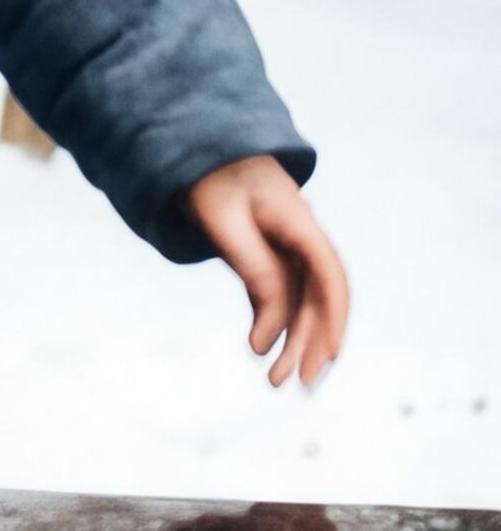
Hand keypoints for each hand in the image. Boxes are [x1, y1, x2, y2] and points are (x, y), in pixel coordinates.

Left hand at [185, 156, 349, 386]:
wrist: (197, 146)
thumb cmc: (207, 176)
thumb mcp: (222, 219)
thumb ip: (251, 266)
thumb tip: (268, 329)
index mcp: (297, 220)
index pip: (329, 274)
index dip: (333, 317)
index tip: (329, 355)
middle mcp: (300, 236)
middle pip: (317, 296)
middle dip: (310, 341)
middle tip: (294, 384)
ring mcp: (286, 246)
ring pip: (300, 300)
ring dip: (292, 339)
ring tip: (276, 380)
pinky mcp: (268, 254)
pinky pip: (280, 293)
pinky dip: (275, 322)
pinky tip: (265, 348)